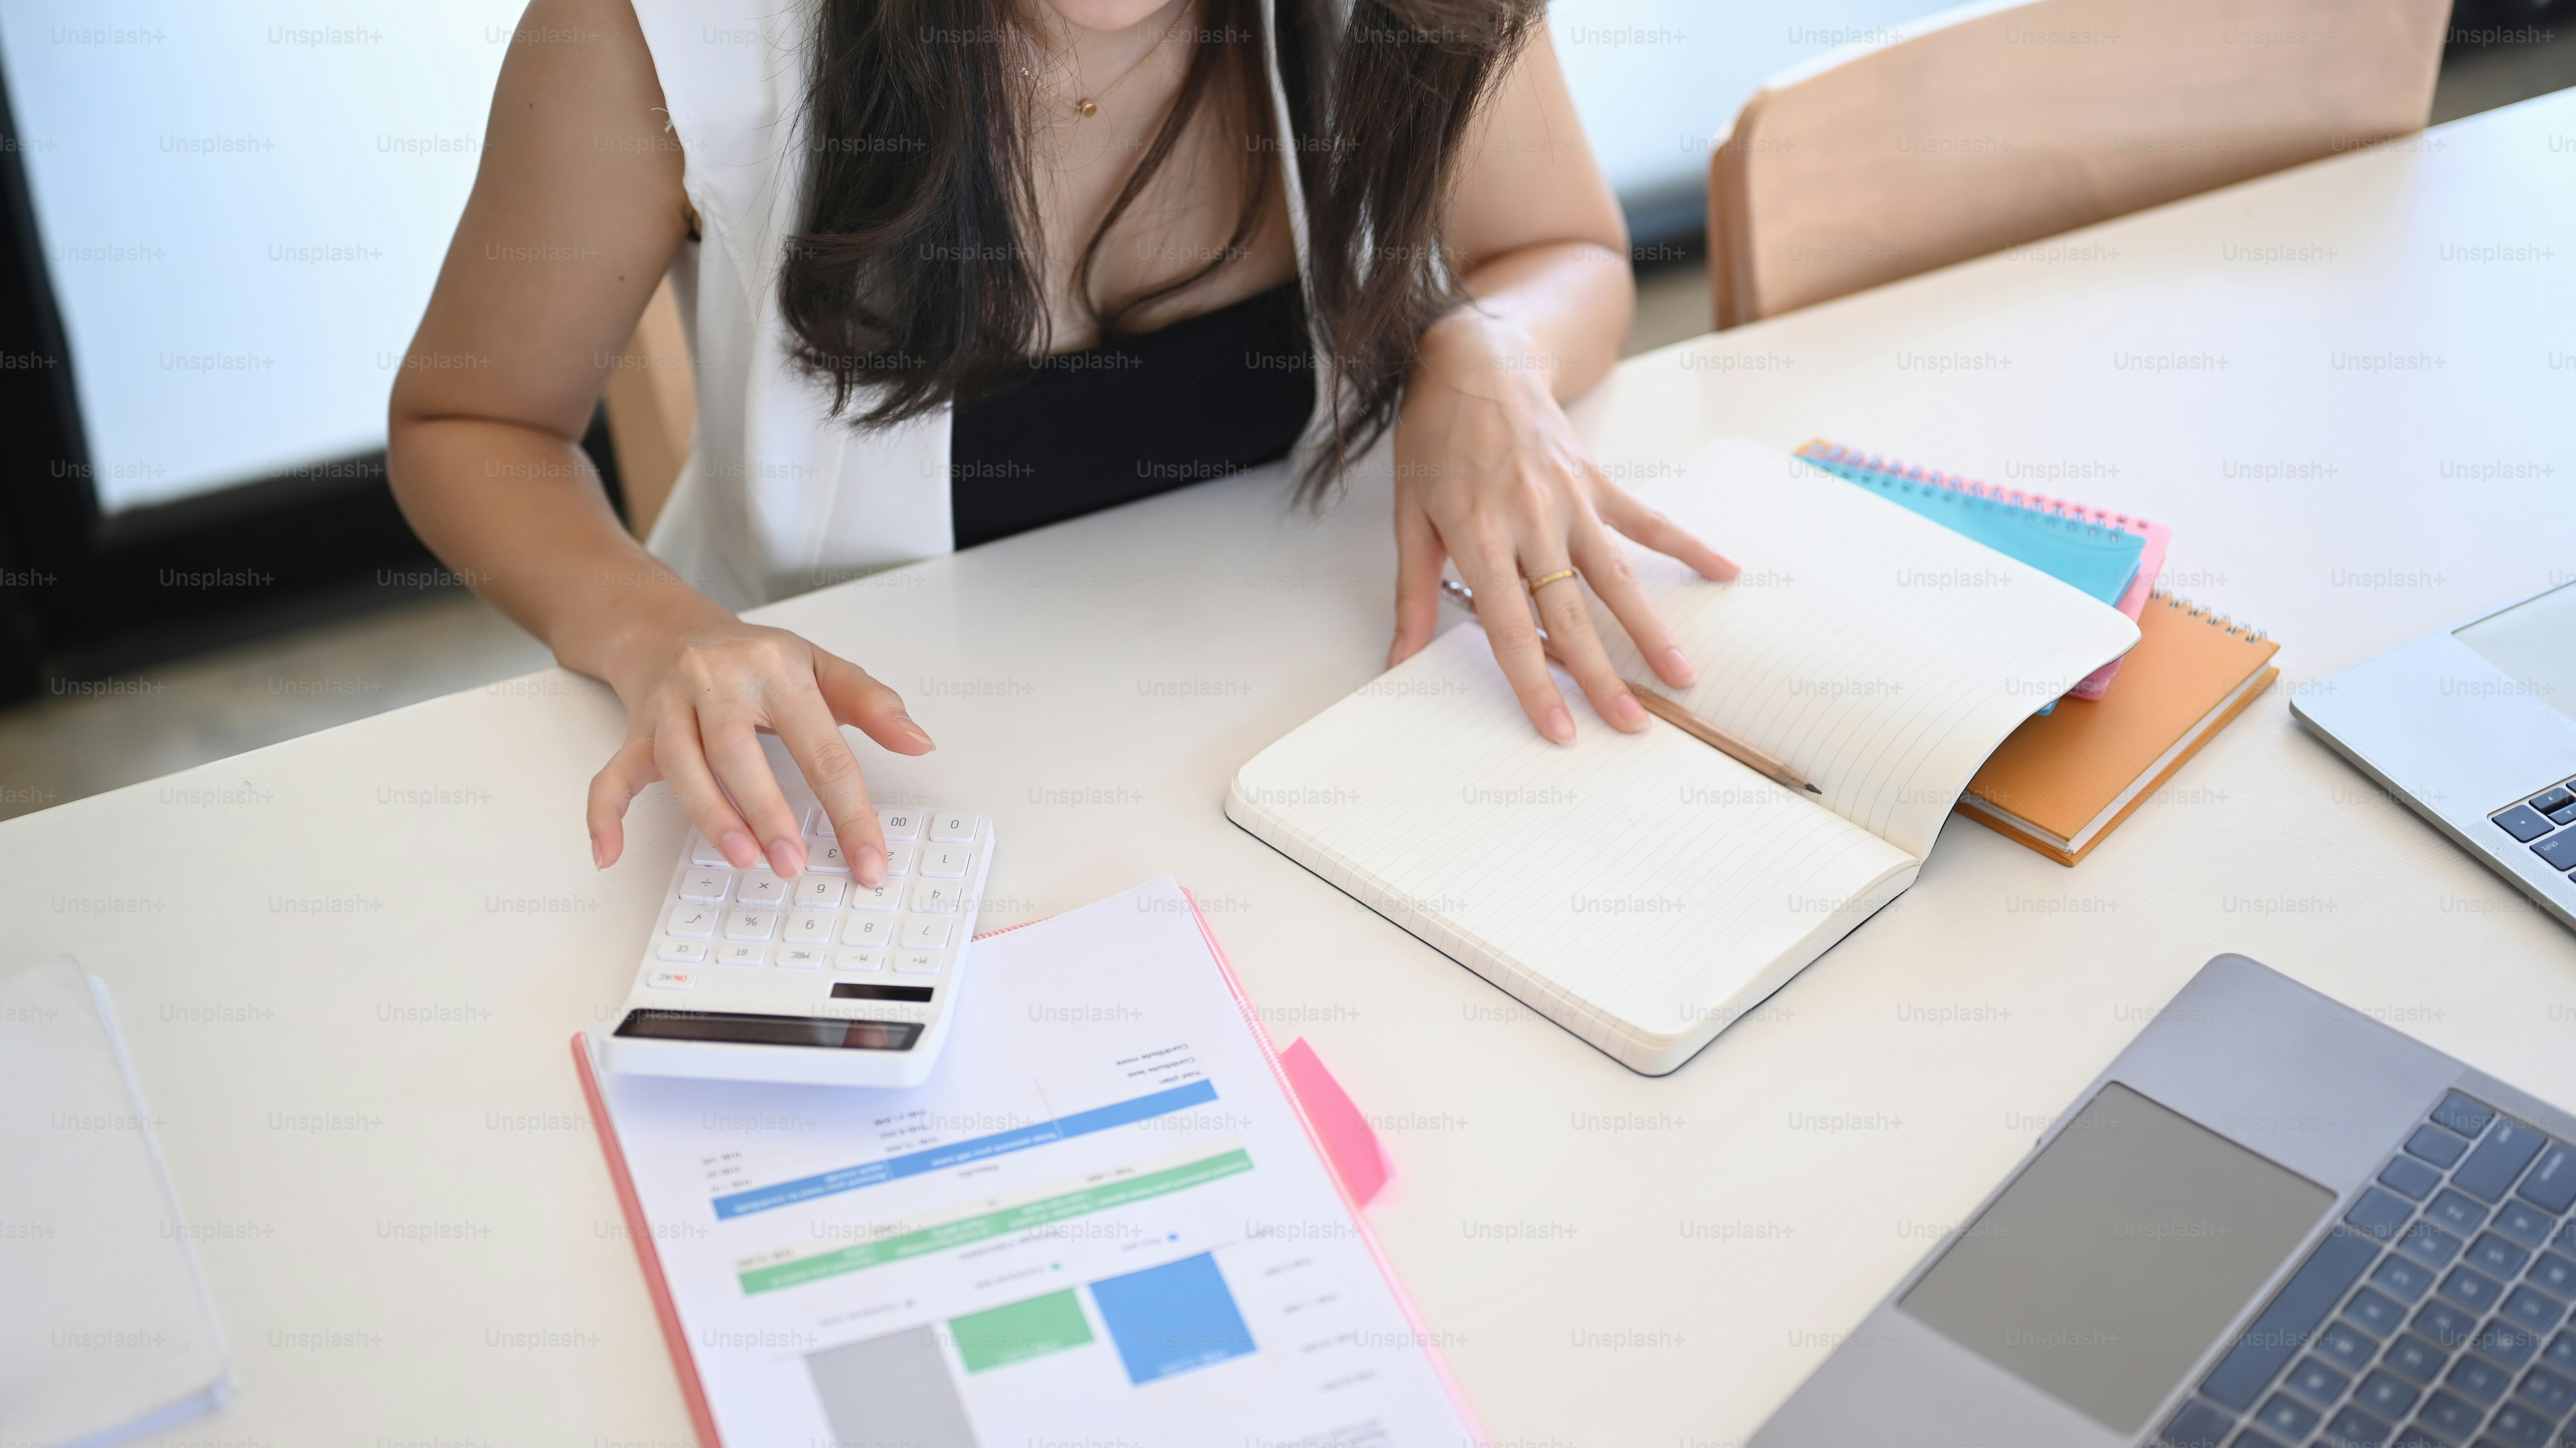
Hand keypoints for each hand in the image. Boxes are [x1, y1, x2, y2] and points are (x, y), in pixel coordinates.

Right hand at [584, 609, 933, 885]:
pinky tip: (609, 853)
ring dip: (710, 815)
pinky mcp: (635, 729)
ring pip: (680, 764)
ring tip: (743, 859)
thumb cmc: (753, 657)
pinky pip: (613, 773)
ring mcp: (671, 706)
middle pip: (739, 752)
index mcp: (776, 669)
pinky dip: (604, 814)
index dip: (849, 810)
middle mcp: (718, 682)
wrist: (670, 626)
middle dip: (767, 813)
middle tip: (794, 865)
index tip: (869, 861)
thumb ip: (872, 704)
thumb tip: (920, 741)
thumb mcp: (820, 665)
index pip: (822, 747)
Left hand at [1388, 312, 1737, 740]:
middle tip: (1631, 725)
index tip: (1560, 729)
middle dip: (1604, 677)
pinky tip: (1724, 571)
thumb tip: (1399, 656)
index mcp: (1479, 537)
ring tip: (1681, 675)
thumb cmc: (1435, 440)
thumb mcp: (1409, 515)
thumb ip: (1412, 591)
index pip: (1512, 628)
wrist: (1475, 361)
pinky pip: (1647, 520)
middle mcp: (1530, 522)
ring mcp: (1571, 501)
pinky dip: (1686, 546)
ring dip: (1650, 630)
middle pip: (1572, 615)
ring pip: (1616, 578)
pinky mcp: (1597, 481)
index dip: (1536, 684)